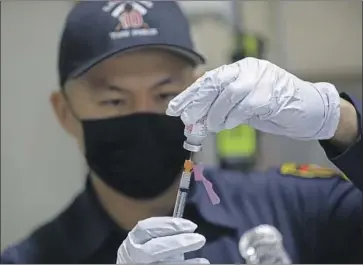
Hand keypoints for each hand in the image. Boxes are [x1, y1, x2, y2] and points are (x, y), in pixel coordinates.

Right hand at [116, 217, 208, 263]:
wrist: (136, 263)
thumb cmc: (145, 249)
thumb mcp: (148, 238)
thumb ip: (162, 233)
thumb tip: (186, 227)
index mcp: (133, 239)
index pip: (146, 228)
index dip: (168, 225)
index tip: (191, 225)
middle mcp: (133, 255)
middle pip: (153, 250)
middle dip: (178, 243)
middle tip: (200, 239)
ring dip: (185, 264)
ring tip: (203, 261)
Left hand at [166, 57, 340, 139]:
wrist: (310, 111)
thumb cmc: (274, 108)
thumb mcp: (243, 105)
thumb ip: (223, 107)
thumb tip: (196, 118)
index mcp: (241, 69)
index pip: (209, 79)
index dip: (190, 94)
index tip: (174, 109)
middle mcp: (249, 69)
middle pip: (215, 82)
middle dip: (197, 102)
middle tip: (186, 118)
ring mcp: (261, 79)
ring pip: (228, 94)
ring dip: (215, 113)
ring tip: (210, 126)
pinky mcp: (271, 94)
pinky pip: (244, 106)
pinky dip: (231, 118)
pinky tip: (226, 125)